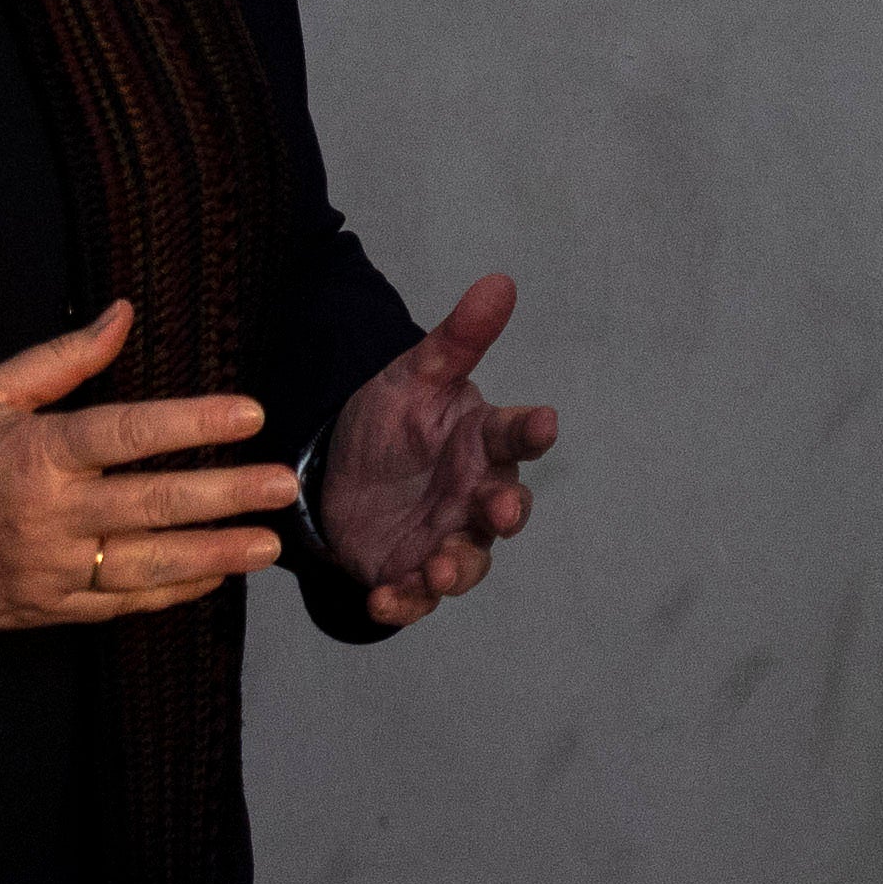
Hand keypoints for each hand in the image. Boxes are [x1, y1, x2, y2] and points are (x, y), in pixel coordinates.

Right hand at [0, 303, 295, 646]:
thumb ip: (62, 358)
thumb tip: (124, 312)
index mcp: (37, 453)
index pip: (131, 433)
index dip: (195, 423)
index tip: (251, 414)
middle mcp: (47, 515)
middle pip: (153, 503)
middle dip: (226, 495)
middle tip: (283, 487)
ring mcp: (46, 568)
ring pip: (145, 565)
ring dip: (213, 554)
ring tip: (267, 545)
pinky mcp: (41, 610)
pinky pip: (116, 605)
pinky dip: (168, 593)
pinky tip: (211, 578)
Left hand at [310, 266, 559, 629]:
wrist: (337, 473)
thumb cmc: (393, 421)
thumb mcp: (413, 377)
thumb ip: (458, 339)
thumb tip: (499, 281)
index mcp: (482, 442)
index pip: (516, 436)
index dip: (532, 431)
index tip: (544, 421)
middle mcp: (474, 494)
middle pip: (505, 508)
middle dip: (505, 514)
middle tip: (499, 514)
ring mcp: (445, 537)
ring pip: (467, 561)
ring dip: (457, 567)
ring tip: (436, 570)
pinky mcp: (407, 572)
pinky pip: (415, 596)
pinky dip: (404, 602)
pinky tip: (383, 598)